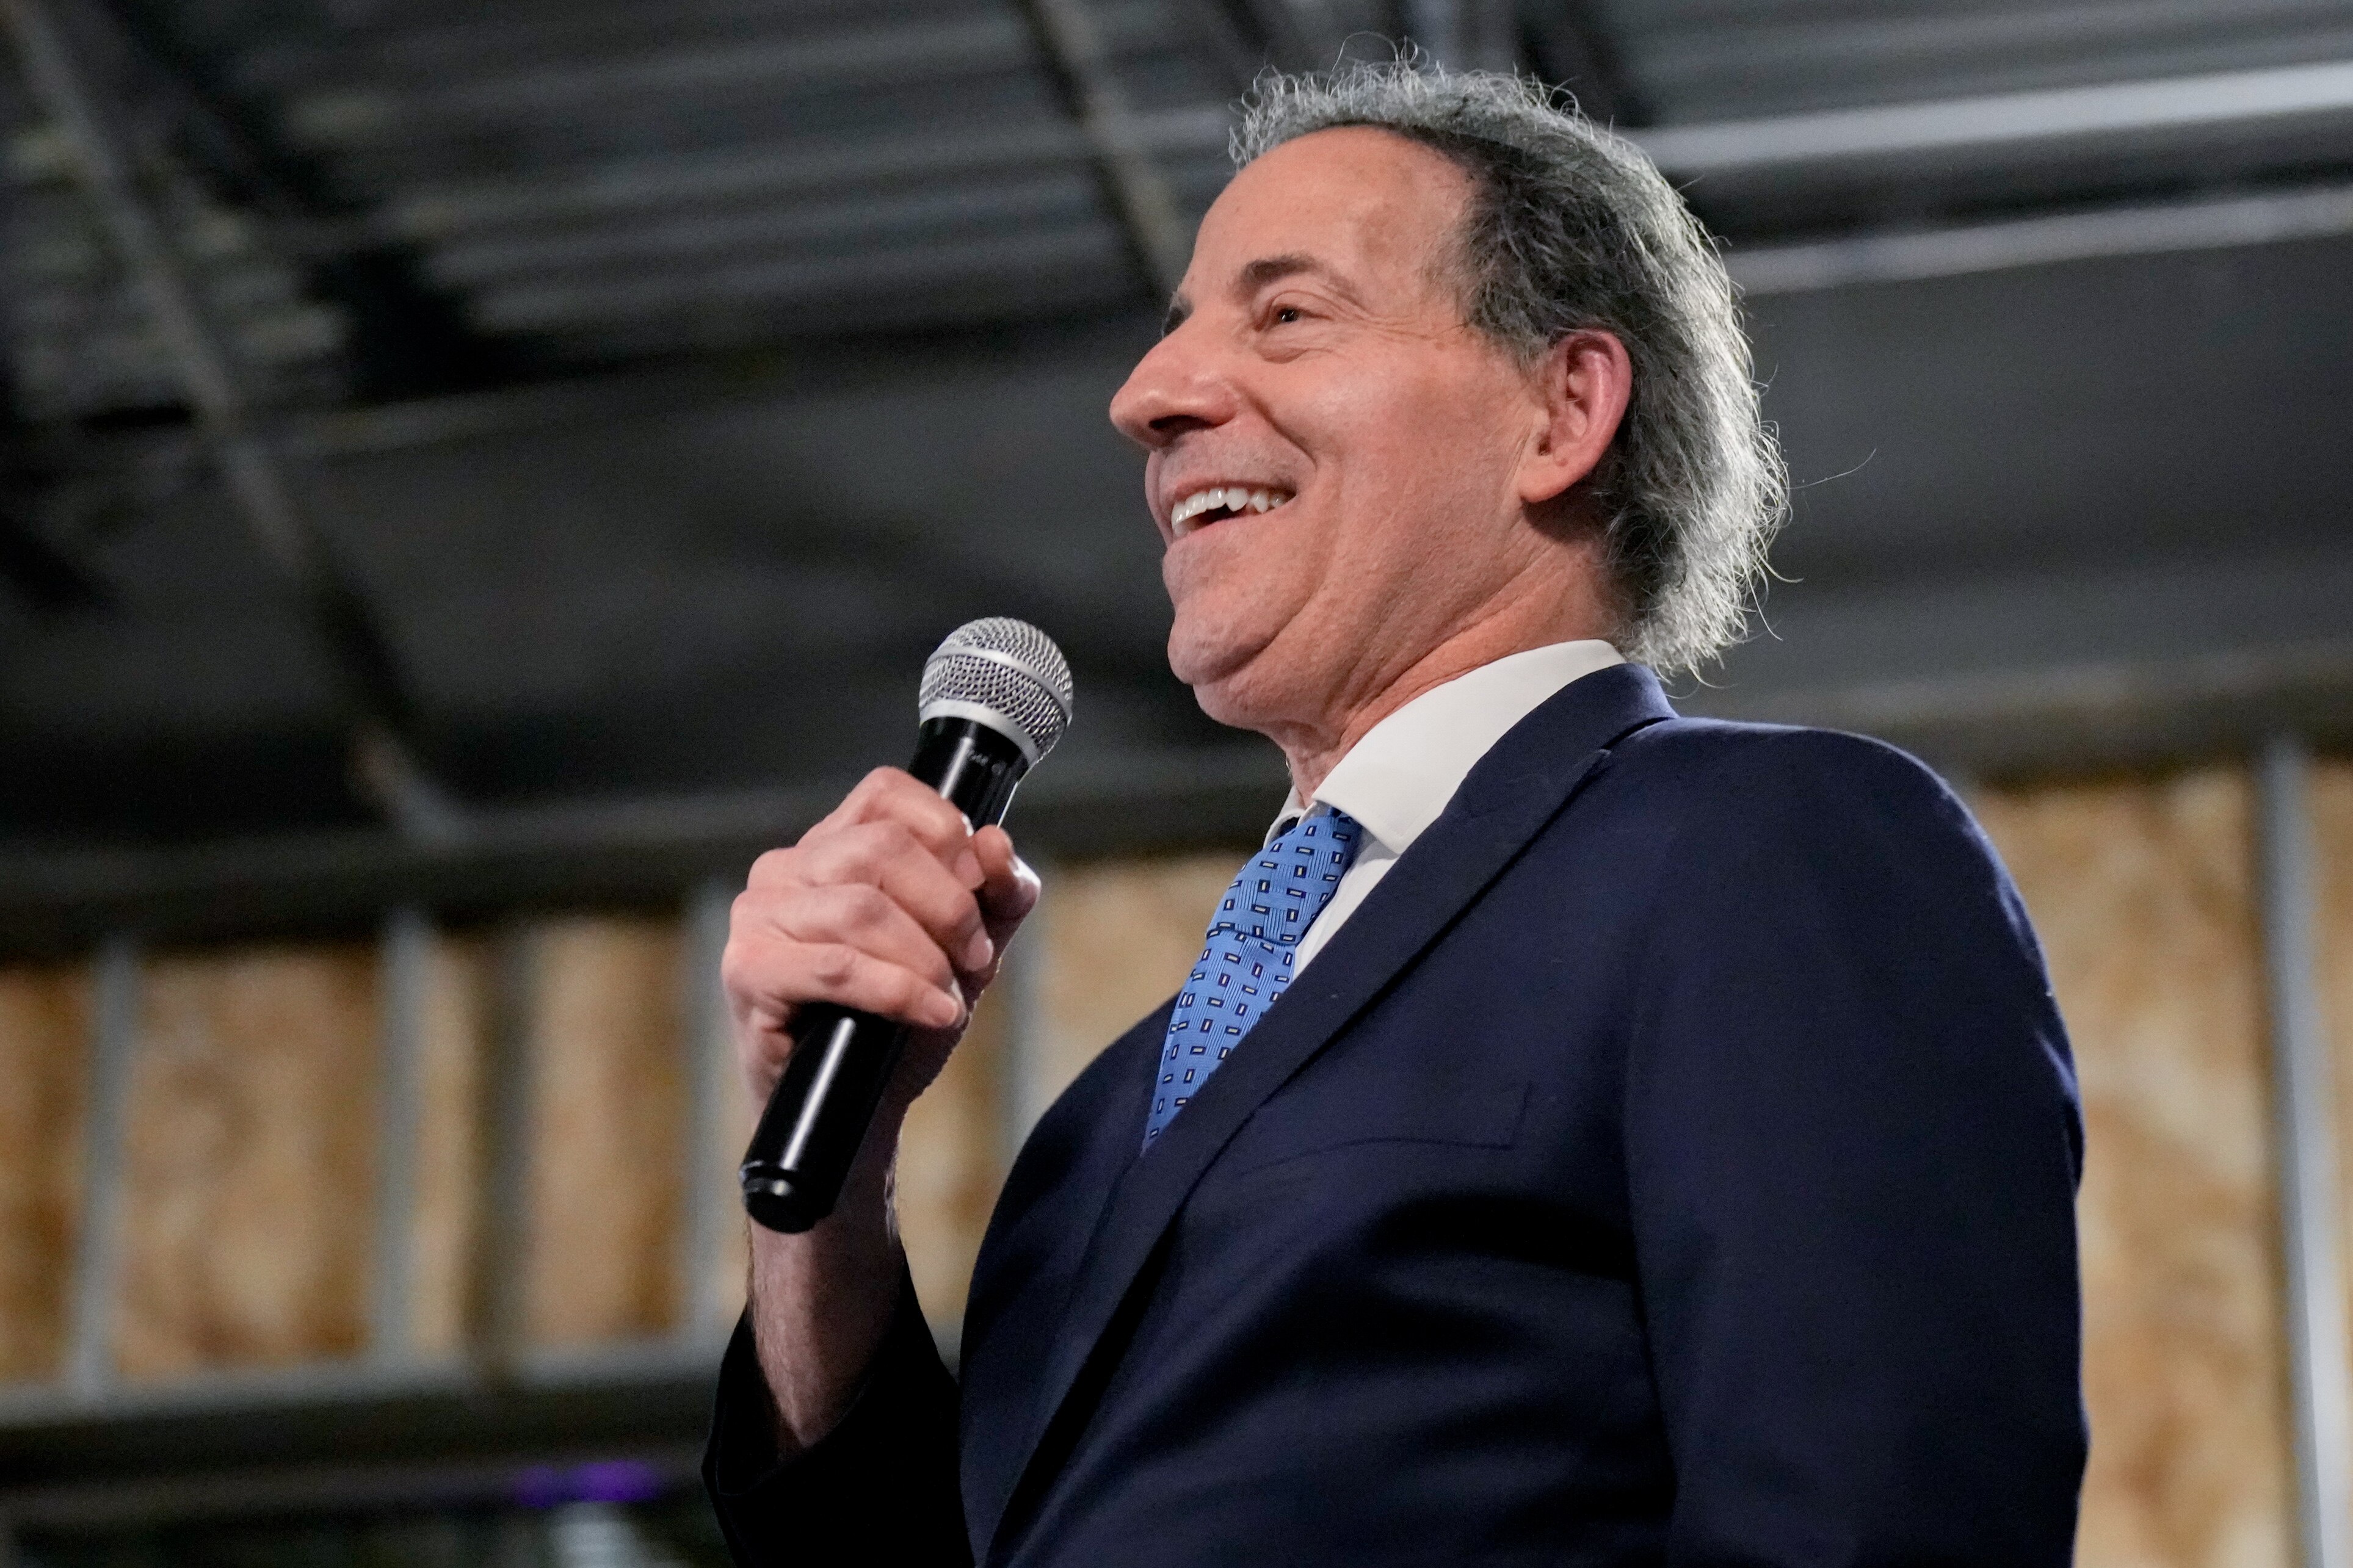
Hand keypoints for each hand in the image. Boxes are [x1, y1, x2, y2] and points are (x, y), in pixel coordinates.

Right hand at [723, 766, 1040, 1119]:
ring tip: (947, 997)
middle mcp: (784, 868)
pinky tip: (931, 1014)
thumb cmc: (899, 1019)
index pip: (886, 792)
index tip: (979, 889)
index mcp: (830, 845)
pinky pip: (838, 966)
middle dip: (948, 906)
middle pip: (882, 848)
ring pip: (862, 907)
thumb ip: (994, 895)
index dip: (946, 833)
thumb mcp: (964, 950)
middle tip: (974, 958)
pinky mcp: (747, 970)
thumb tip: (996, 845)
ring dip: (925, 958)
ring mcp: (757, 916)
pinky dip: (899, 991)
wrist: (856, 1107)